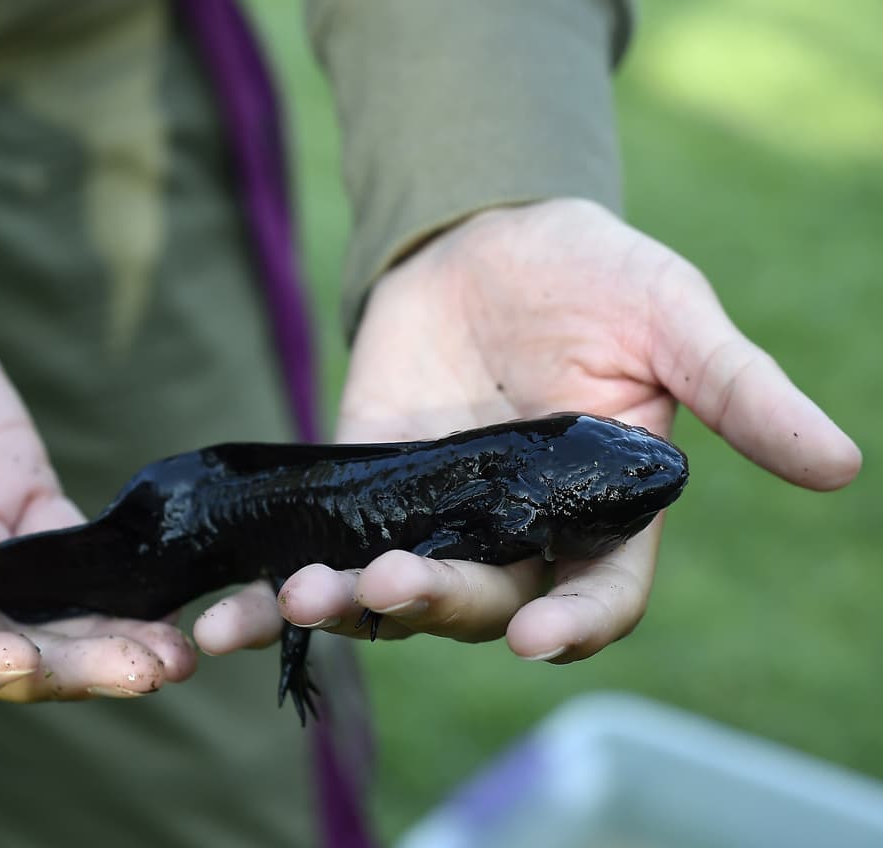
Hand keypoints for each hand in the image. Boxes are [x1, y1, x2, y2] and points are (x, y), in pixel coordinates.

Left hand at [215, 198, 859, 661]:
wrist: (486, 235)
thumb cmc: (594, 273)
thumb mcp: (672, 317)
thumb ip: (737, 388)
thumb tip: (840, 464)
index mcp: (599, 513)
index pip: (598, 597)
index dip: (576, 625)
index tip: (540, 639)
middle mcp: (515, 534)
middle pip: (480, 605)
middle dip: (435, 603)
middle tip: (388, 585)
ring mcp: (433, 518)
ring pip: (394, 594)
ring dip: (347, 609)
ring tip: (299, 597)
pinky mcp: (363, 492)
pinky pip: (324, 551)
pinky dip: (277, 587)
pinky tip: (226, 615)